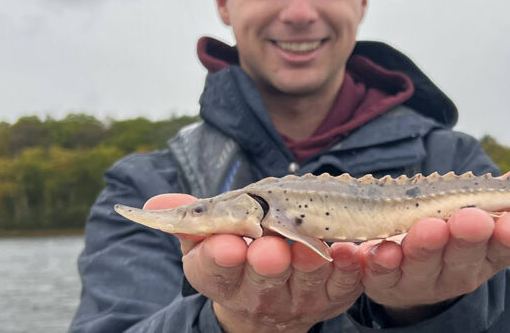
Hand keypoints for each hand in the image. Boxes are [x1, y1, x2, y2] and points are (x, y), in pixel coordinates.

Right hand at [144, 194, 363, 332]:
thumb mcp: (206, 241)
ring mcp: (298, 299)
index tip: (227, 245)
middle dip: (268, 262)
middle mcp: (257, 295)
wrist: (270, 304)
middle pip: (263, 280)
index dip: (219, 259)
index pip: (214, 271)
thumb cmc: (236, 257)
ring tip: (314, 245)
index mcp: (221, 279)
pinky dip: (351, 268)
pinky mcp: (333, 297)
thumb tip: (156, 204)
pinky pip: (346, 285)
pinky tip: (352, 251)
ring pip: (307, 282)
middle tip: (271, 247)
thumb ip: (189, 219)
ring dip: (311, 263)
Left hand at [357, 154, 509, 325]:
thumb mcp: (494, 205)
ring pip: (423, 264)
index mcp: (489, 253)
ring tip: (427, 228)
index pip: (505, 245)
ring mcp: (420, 278)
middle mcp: (458, 270)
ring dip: (425, 246)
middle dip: (469, 237)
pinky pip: (380, 274)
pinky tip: (378, 249)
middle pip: (465, 256)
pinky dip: (379, 262)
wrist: (410, 276)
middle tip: (471, 218)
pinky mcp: (384, 280)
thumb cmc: (459, 230)